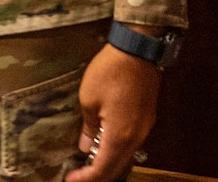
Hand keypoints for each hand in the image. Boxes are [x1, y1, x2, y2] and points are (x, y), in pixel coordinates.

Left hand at [66, 35, 162, 181]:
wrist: (139, 48)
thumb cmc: (110, 72)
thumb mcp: (89, 99)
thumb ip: (88, 128)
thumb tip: (85, 146)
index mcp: (120, 136)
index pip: (102, 169)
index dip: (86, 178)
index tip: (70, 180)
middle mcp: (136, 137)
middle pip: (117, 167)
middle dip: (97, 173)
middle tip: (79, 173)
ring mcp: (145, 127)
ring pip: (126, 155)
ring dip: (108, 161)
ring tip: (88, 158)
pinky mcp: (147, 117)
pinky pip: (132, 142)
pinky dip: (116, 148)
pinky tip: (104, 140)